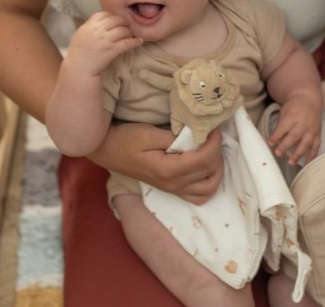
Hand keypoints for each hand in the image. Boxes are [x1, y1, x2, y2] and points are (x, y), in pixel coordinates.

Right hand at [65, 12, 141, 75]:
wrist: (79, 69)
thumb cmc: (79, 53)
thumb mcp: (81, 34)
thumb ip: (91, 25)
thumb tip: (105, 19)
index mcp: (89, 25)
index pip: (105, 14)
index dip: (113, 17)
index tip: (117, 21)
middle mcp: (97, 31)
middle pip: (117, 20)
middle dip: (124, 23)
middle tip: (127, 28)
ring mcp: (105, 40)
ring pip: (123, 30)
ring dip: (129, 32)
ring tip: (130, 36)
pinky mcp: (112, 50)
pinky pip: (127, 43)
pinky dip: (135, 42)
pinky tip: (139, 41)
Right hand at [89, 123, 223, 204]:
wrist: (108, 151)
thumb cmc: (125, 139)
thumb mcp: (148, 133)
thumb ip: (175, 137)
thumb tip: (197, 136)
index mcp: (168, 171)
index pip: (204, 159)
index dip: (215, 142)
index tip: (214, 128)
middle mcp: (173, 185)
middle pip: (210, 172)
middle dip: (217, 151)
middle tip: (211, 135)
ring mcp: (173, 190)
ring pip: (209, 188)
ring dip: (216, 169)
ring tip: (210, 151)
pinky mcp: (173, 190)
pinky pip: (199, 195)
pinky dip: (208, 183)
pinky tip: (204, 167)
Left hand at [268, 92, 321, 164]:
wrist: (309, 99)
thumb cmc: (294, 106)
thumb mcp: (284, 111)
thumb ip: (281, 125)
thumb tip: (275, 140)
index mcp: (293, 116)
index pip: (284, 127)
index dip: (276, 135)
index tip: (270, 143)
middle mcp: (304, 123)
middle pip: (294, 136)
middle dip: (285, 146)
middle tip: (278, 153)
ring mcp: (312, 129)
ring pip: (306, 143)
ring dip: (298, 154)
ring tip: (291, 163)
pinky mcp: (318, 134)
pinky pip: (316, 146)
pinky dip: (312, 155)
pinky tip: (306, 163)